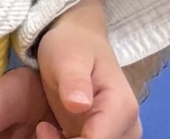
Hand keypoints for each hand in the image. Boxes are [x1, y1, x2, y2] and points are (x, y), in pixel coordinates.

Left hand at [34, 0, 138, 138]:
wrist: (79, 40)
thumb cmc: (72, 45)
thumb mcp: (68, 58)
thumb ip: (74, 81)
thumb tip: (79, 105)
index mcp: (122, 109)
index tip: (43, 129)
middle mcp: (128, 127)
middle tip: (42, 128)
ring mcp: (119, 134)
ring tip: (45, 127)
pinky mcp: (106, 136)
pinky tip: (50, 131)